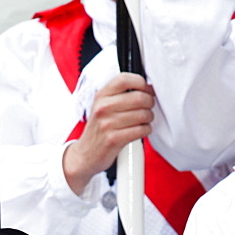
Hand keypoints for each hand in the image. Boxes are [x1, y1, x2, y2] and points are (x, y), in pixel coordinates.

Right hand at [63, 73, 153, 194]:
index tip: (145, 90)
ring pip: (143, 114)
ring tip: (144, 121)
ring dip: (149, 118)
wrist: (85, 155)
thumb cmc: (98, 130)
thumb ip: (120, 95)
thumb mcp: (102, 106)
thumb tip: (147, 88)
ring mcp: (107, 124)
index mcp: (101, 96)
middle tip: (148, 108)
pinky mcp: (114, 140)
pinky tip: (140, 130)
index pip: (125, 79)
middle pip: (139, 97)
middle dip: (149, 103)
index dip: (141, 83)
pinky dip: (146, 130)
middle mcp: (102, 108)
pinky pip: (141, 130)